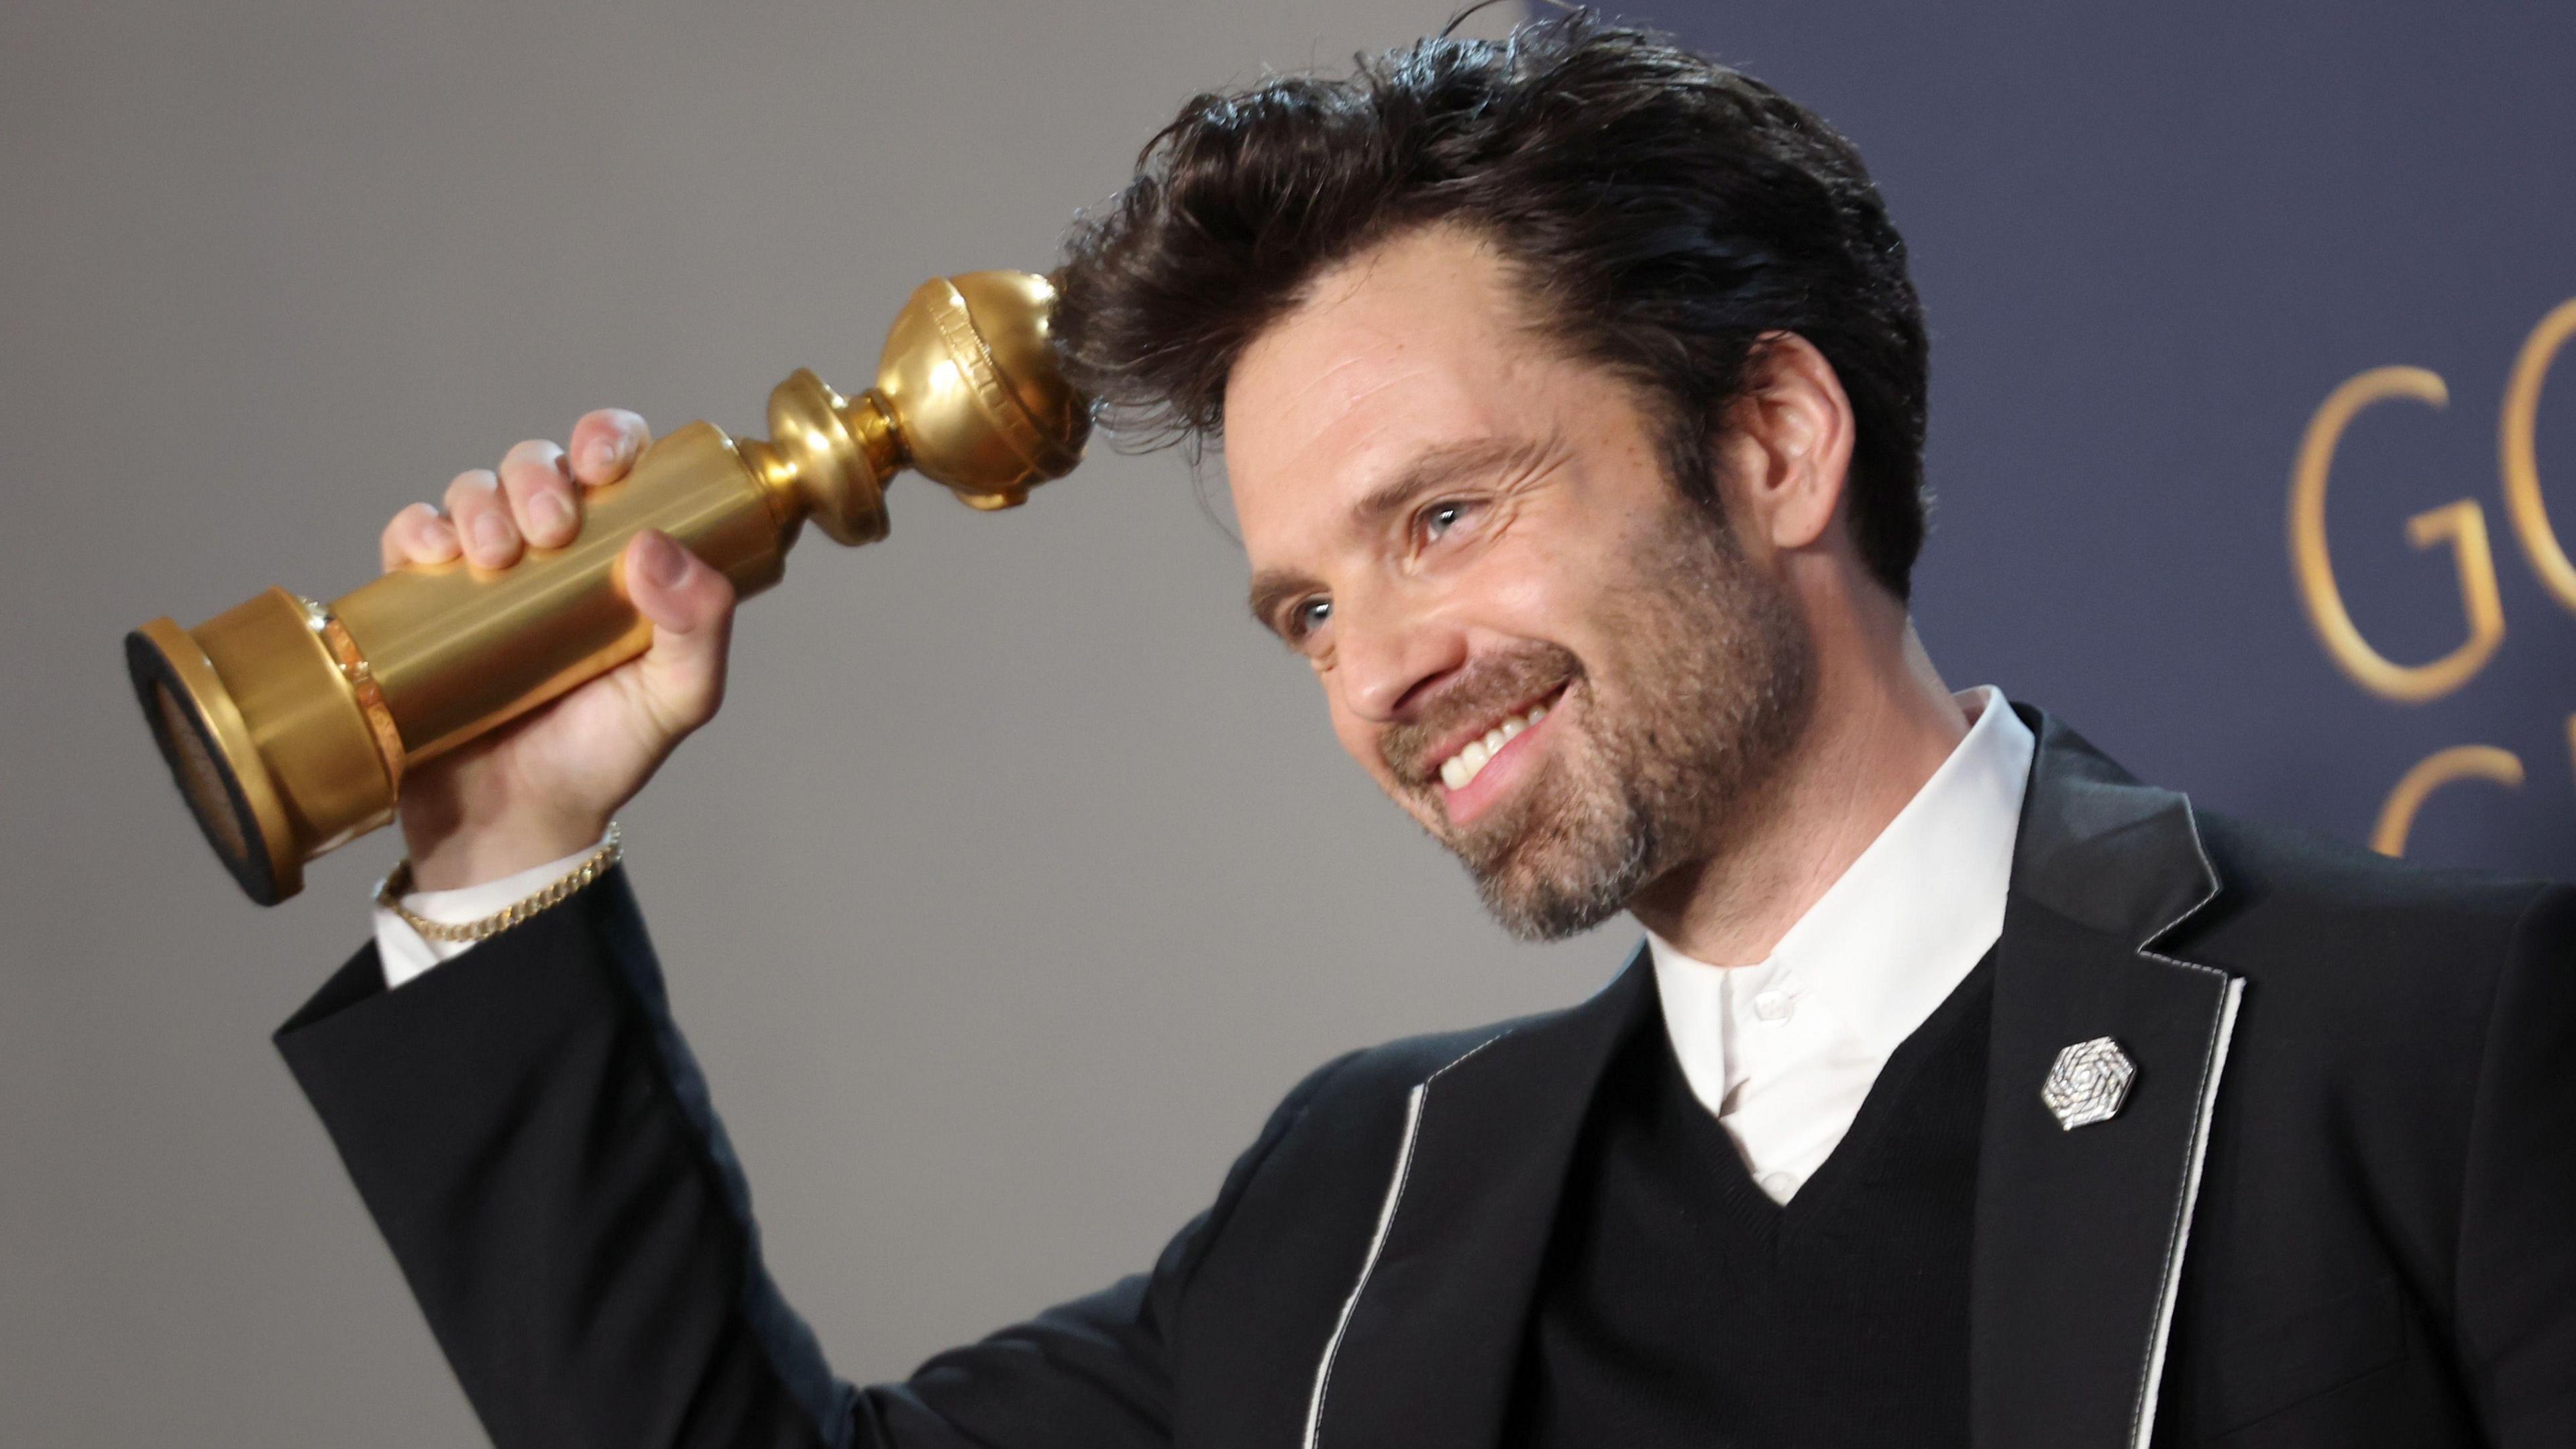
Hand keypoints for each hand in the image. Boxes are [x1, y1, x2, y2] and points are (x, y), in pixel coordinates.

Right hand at [377, 410, 737, 890]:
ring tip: (497, 557)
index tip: (606, 464)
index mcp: (623, 556)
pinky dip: (418, 528)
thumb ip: (700, 629)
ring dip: (481, 503)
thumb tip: (658, 547)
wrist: (515, 822)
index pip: (618, 466)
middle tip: (549, 528)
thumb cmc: (603, 755)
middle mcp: (554, 553)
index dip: (609, 440)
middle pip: (539, 466)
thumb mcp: (678, 698)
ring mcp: (485, 573)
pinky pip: (410, 535)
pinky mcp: (423, 601)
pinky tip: (434, 555)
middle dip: (539, 476)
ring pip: (476, 492)